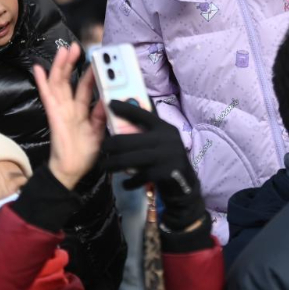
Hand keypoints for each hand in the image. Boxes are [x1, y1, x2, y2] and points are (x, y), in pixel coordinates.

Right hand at [33, 43, 106, 190]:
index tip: (96, 58)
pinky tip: (38, 69)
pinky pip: (47, 96)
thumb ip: (103, 116)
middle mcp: (70, 107)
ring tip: (64, 50)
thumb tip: (107, 99)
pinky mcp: (53, 115)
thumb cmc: (85, 154)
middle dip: (73, 63)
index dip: (90, 73)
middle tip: (77, 47)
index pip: (85, 87)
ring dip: (60, 66)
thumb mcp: (100, 132)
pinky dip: (42, 82)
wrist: (71, 170)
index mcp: (82, 111)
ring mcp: (60, 110)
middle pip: (69, 80)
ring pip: (59, 83)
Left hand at [103, 101, 205, 230]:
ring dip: (113, 164)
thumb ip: (147, 133)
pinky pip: (140, 176)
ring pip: (130, 159)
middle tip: (102, 149)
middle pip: (129, 139)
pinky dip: (129, 181)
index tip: (110, 103)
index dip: (125, 108)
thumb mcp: (161, 143)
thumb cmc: (167, 161)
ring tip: (105, 166)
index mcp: (164, 127)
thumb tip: (124, 120)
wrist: (186, 186)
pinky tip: (125, 183)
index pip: (143, 114)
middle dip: (110, 145)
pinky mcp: (165, 172)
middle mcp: (166, 138)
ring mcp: (166, 155)